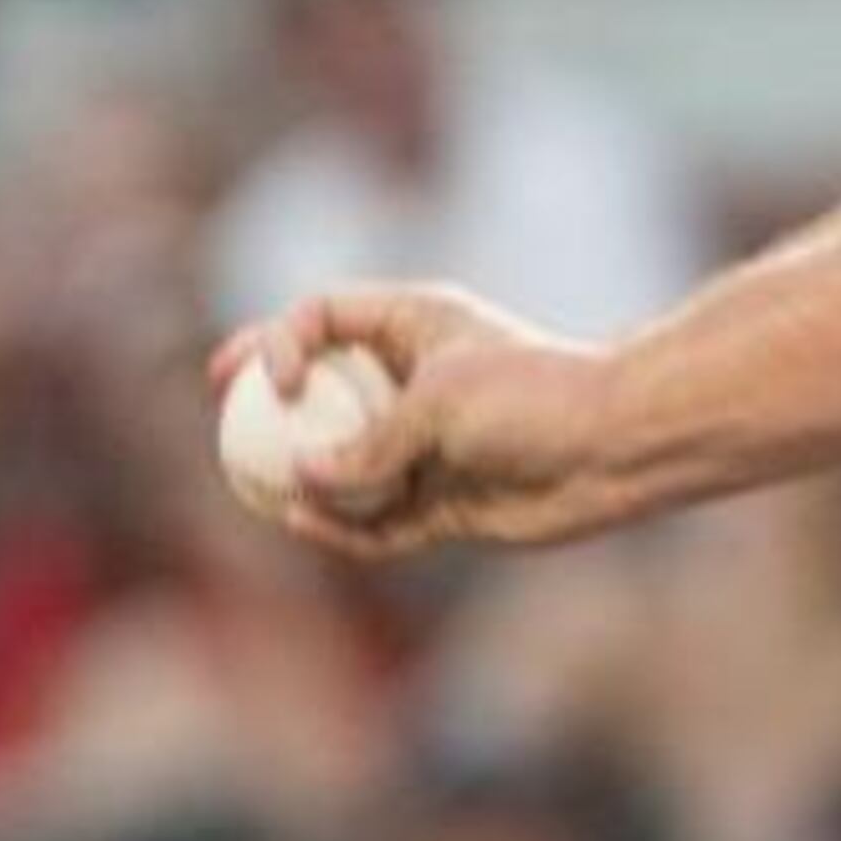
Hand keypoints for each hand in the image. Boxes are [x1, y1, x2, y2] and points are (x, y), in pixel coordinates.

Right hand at [205, 285, 630, 557]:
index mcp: (417, 328)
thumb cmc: (537, 397)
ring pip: (339, 463)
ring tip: (266, 488)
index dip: (282, 337)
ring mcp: (424, 444)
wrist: (617, 448)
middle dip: (267, 405)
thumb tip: (304, 482)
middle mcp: (414, 383)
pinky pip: (372, 520)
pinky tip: (307, 523)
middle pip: (320, 389)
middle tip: (223, 416)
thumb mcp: (441, 402)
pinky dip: (340, 524)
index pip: (326, 316)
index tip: (272, 377)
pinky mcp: (441, 502)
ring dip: (302, 477)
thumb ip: (368, 443)